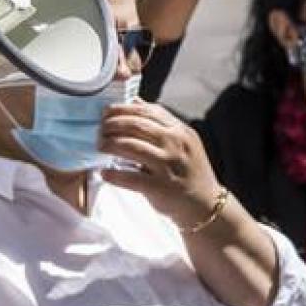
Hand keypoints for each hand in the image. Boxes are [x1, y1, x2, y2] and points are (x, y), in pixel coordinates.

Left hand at [98, 102, 222, 226]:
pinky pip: (130, 177)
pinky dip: (113, 174)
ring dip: (109, 144)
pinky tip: (105, 173)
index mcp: (180, 131)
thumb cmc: (188, 171)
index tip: (106, 113)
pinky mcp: (160, 187)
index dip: (122, 109)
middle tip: (99, 130)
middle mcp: (176, 144)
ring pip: (130, 146)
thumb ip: (159, 121)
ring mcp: (168, 165)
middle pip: (135, 125)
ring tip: (100, 147)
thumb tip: (135, 101)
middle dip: (111, 125)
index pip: (147, 111)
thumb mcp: (182, 141)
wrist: (205, 204)